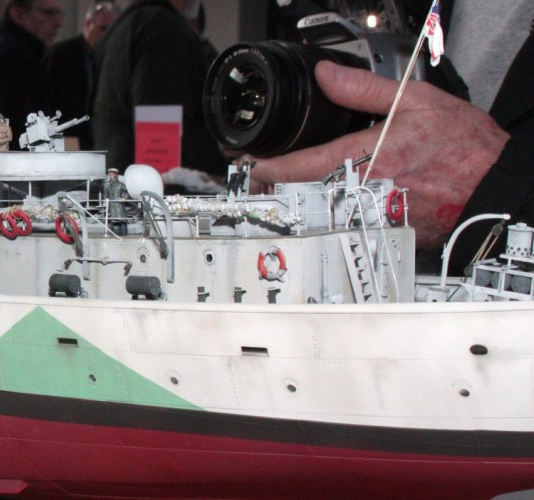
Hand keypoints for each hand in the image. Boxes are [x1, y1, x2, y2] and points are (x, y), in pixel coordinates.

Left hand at [250, 61, 509, 248]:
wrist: (497, 185)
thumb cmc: (465, 147)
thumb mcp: (415, 102)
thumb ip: (363, 89)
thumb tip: (327, 76)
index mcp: (370, 158)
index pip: (302, 167)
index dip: (270, 168)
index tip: (253, 166)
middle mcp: (369, 193)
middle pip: (305, 197)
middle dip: (280, 190)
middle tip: (263, 182)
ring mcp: (377, 218)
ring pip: (324, 216)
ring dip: (303, 207)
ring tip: (288, 195)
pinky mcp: (389, 234)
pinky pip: (352, 228)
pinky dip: (336, 219)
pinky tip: (329, 211)